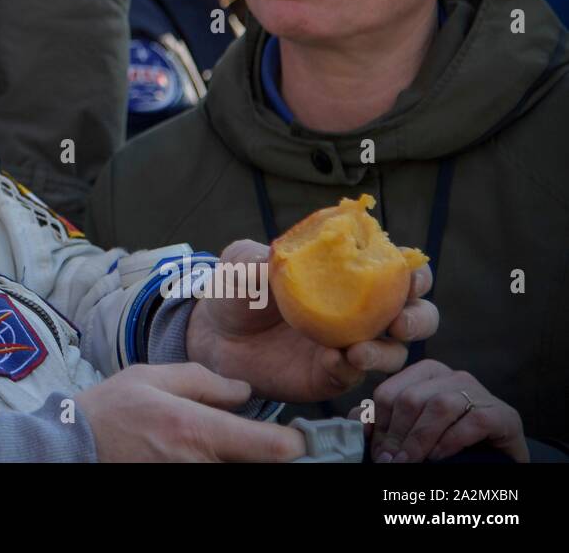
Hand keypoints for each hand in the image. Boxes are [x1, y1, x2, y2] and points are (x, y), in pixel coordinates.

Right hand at [75, 362, 304, 461]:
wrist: (75, 448)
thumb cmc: (111, 410)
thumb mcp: (153, 377)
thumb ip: (204, 381)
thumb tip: (244, 392)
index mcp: (196, 430)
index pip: (273, 448)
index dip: (293, 441)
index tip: (295, 435)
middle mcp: (199, 466)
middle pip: (261, 467)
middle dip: (265, 453)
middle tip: (259, 439)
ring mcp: (190, 483)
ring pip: (238, 472)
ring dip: (241, 460)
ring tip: (222, 444)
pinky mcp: (180, 489)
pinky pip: (215, 477)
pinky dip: (217, 465)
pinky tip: (202, 454)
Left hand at [186, 240, 437, 401]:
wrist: (213, 333)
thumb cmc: (238, 288)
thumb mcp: (244, 263)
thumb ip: (264, 258)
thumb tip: (281, 255)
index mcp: (351, 275)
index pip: (398, 271)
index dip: (413, 273)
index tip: (408, 274)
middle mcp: (361, 312)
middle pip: (416, 316)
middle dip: (418, 318)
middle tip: (399, 322)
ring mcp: (349, 346)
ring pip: (393, 354)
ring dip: (385, 352)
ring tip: (359, 350)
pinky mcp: (330, 376)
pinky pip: (352, 376)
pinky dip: (349, 369)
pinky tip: (334, 360)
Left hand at [353, 359, 527, 462]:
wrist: (498, 460)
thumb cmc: (448, 443)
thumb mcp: (411, 429)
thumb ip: (382, 422)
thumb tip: (357, 423)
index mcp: (425, 374)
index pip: (389, 393)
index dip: (378, 425)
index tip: (376, 451)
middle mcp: (452, 377)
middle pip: (411, 399)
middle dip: (396, 435)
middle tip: (390, 462)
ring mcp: (479, 393)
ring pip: (439, 406)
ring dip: (420, 439)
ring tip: (409, 462)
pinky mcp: (503, 414)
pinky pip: (473, 420)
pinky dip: (451, 441)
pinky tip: (439, 457)